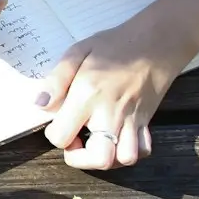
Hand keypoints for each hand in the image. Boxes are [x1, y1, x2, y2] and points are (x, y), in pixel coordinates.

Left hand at [39, 14, 193, 168]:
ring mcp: (132, 119)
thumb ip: (56, 80)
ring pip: (124, 159)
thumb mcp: (77, 52)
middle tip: (77, 140)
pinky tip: (117, 139)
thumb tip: (41, 104)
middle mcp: (111, 112)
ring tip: (96, 142)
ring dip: (107, 159)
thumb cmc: (115, 45)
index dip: (54, 135)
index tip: (58, 122)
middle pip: (99, 158)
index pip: (62, 136)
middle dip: (81, 159)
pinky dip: (129, 152)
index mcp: (88, 96)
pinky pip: (142, 149)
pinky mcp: (146, 121)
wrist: (158, 40)